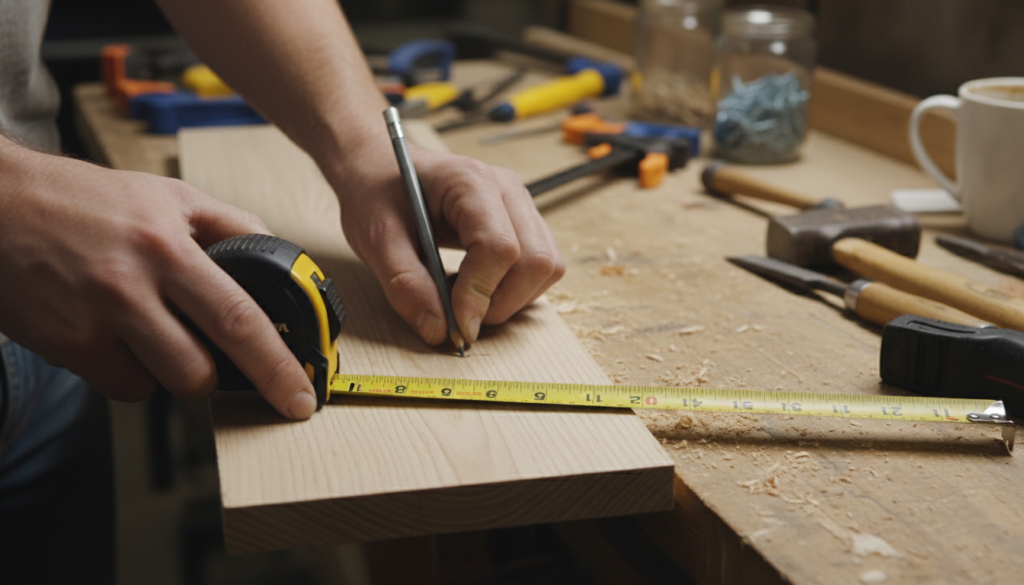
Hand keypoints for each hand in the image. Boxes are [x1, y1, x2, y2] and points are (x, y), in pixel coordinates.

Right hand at [0, 139, 316, 418]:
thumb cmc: (83, 199)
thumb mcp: (168, 195)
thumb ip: (230, 225)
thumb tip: (277, 256)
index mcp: (166, 247)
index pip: (238, 319)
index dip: (275, 367)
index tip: (298, 396)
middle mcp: (129, 287)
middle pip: (197, 372)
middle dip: (214, 373)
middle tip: (208, 349)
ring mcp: (92, 321)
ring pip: (159, 386)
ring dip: (169, 370)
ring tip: (152, 329)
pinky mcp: (64, 345)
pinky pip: (120, 385)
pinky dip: (129, 372)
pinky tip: (118, 335)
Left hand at [327, 141, 564, 345]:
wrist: (380, 168)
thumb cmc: (378, 193)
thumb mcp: (377, 240)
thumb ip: (405, 285)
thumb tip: (438, 330)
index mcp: (469, 182)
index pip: (499, 247)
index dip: (480, 294)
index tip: (456, 325)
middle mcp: (506, 189)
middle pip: (536, 260)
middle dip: (501, 303)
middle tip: (458, 317)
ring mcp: (520, 205)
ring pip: (546, 267)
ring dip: (511, 299)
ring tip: (462, 295)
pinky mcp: (523, 224)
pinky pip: (541, 267)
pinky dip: (514, 291)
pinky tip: (475, 287)